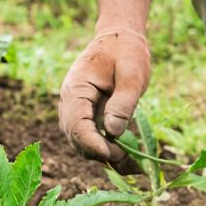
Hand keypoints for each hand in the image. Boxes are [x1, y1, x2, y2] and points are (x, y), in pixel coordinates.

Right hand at [58, 28, 150, 162]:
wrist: (119, 41)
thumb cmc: (126, 52)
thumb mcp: (132, 73)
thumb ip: (123, 102)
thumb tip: (113, 132)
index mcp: (76, 89)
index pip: (76, 123)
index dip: (91, 143)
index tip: (112, 154)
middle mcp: (71, 104)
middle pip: (76, 139)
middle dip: (100, 153)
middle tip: (129, 157)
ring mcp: (77, 113)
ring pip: (83, 145)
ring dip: (106, 157)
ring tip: (134, 164)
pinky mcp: (88, 120)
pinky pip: (94, 141)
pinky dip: (110, 153)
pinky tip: (130, 162)